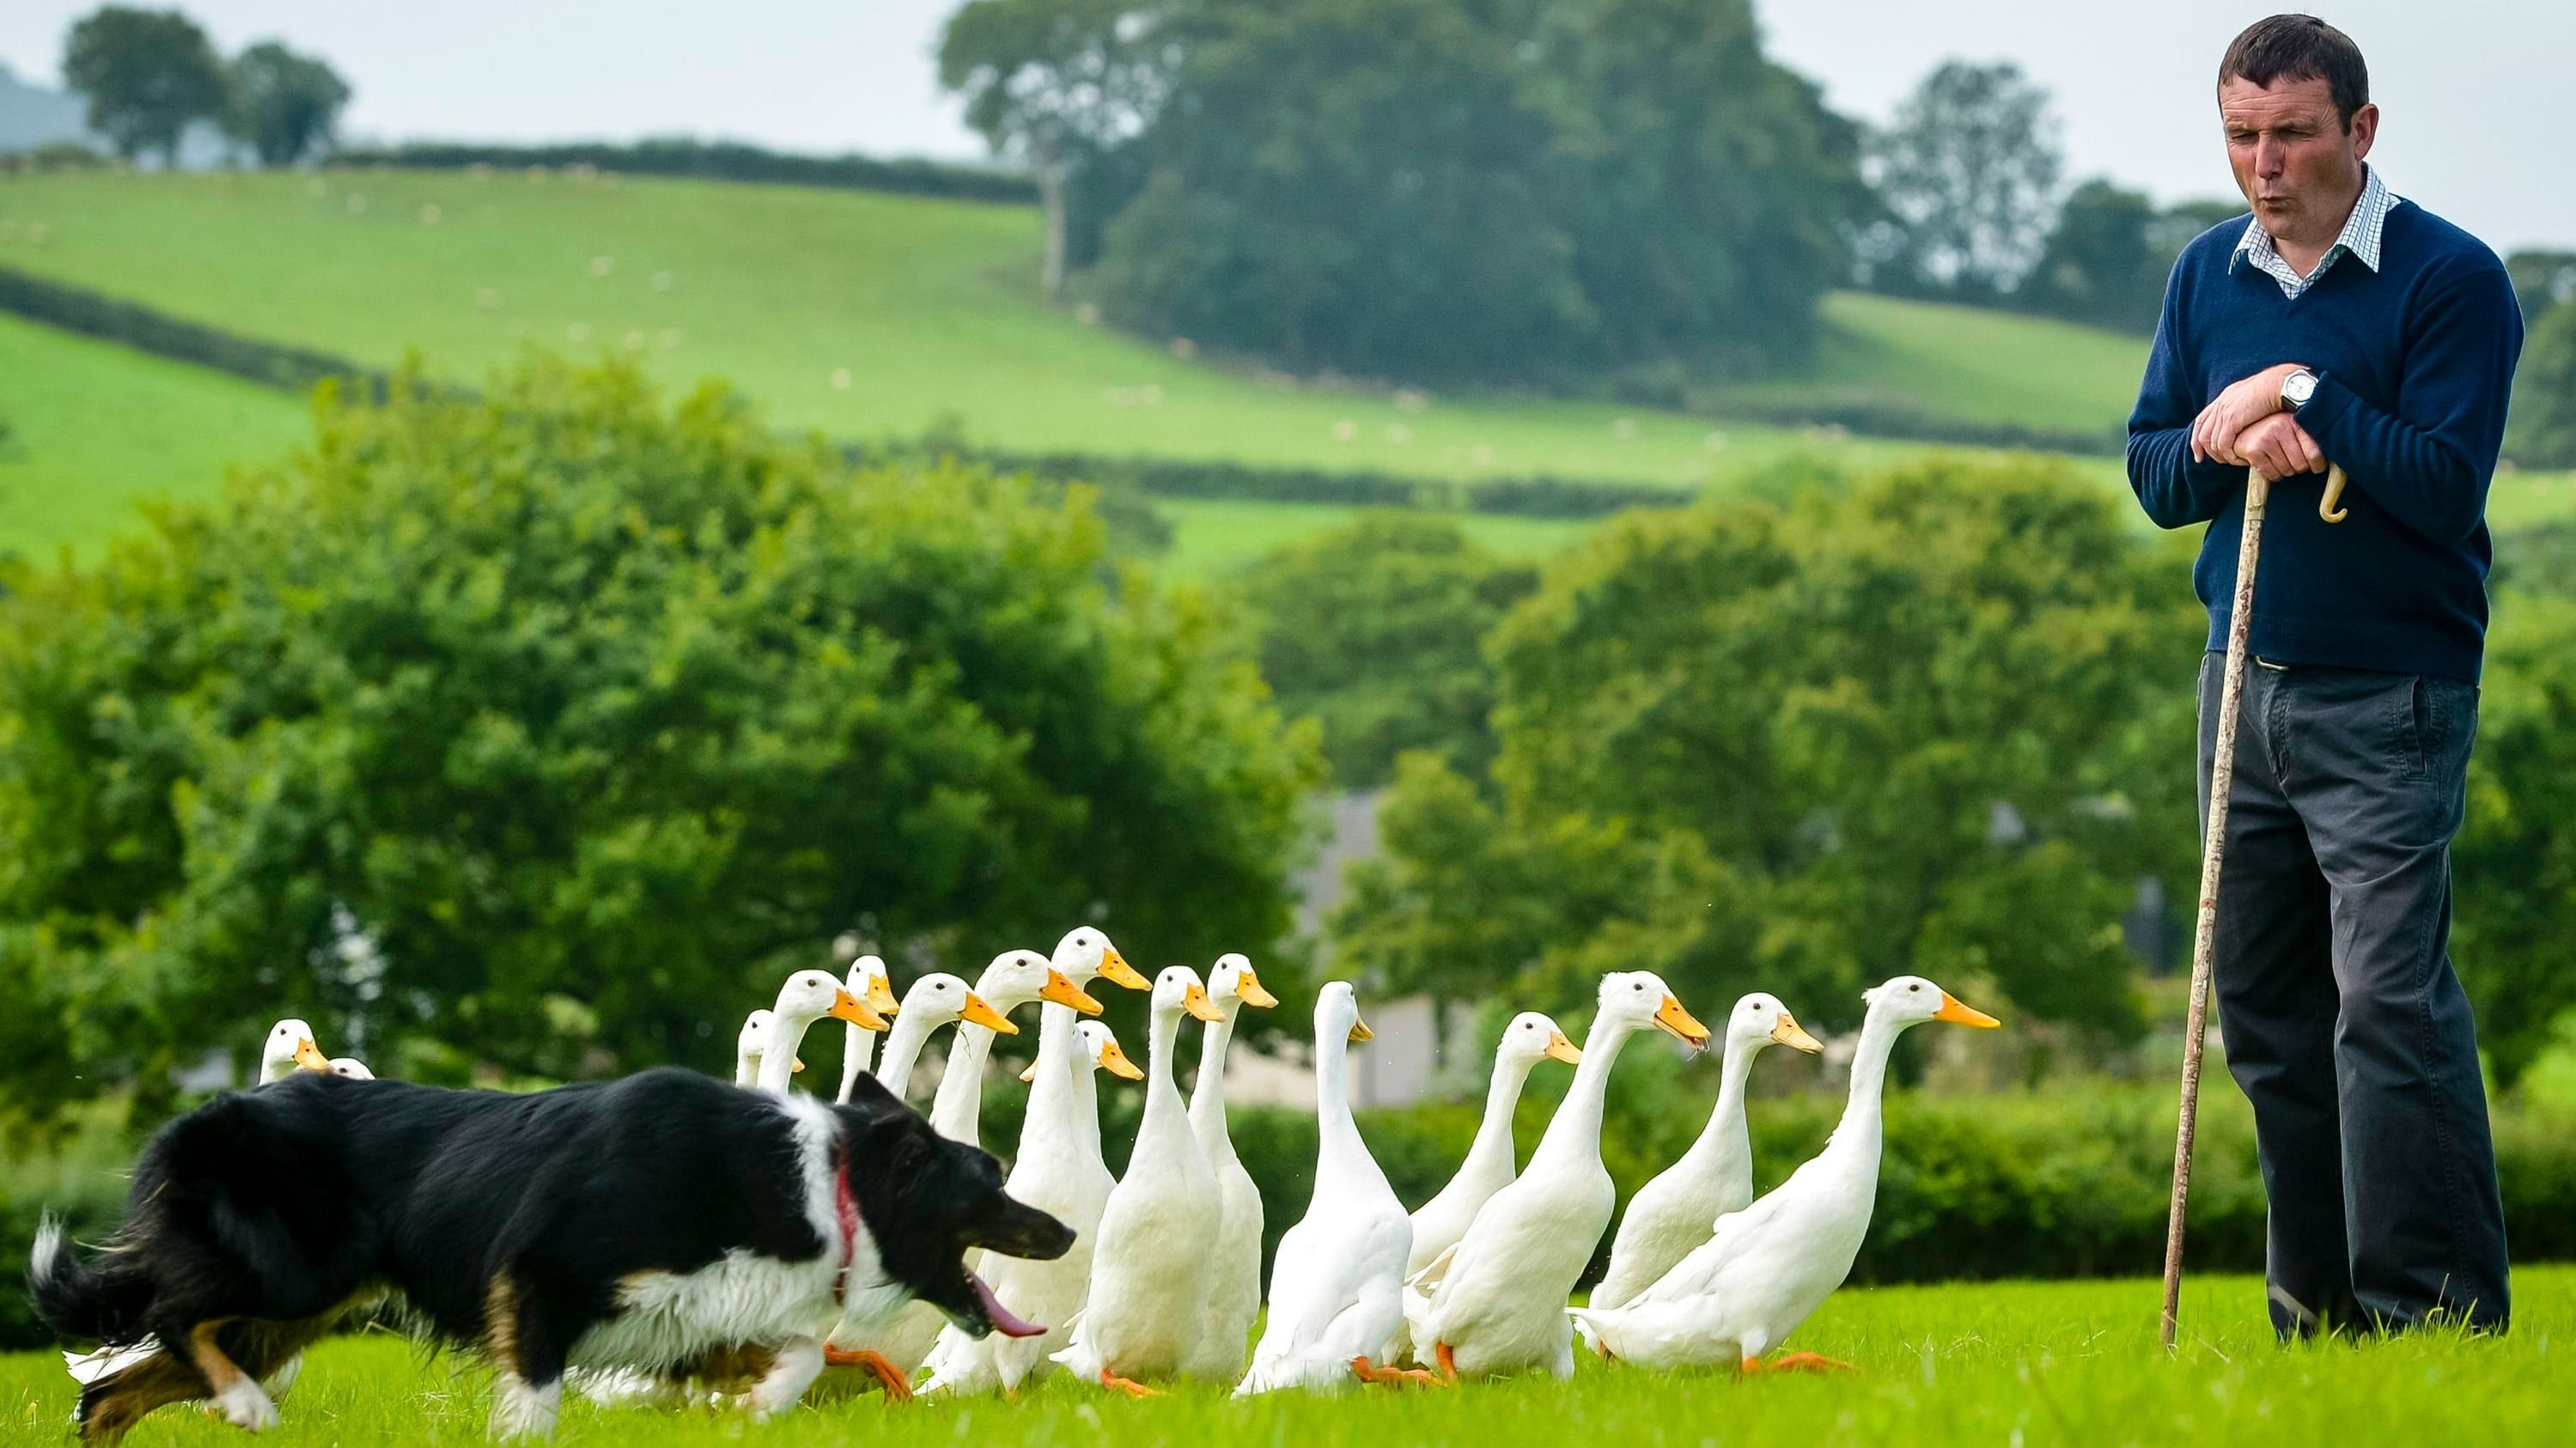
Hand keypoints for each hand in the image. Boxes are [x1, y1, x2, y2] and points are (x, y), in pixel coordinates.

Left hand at [2190, 363, 2305, 463]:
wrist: (2280, 385)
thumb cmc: (2276, 390)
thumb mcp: (2254, 396)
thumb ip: (2245, 406)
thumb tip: (2246, 418)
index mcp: (2224, 398)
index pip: (2201, 421)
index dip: (2196, 438)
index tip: (2199, 453)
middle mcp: (2220, 405)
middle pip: (2202, 433)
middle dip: (2202, 449)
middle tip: (2204, 460)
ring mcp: (2224, 413)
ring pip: (2212, 442)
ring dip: (2219, 454)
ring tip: (2230, 460)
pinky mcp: (2231, 421)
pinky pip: (2223, 444)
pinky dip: (2229, 454)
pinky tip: (2238, 459)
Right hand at [2223, 412, 2324, 480]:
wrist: (2244, 426)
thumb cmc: (2275, 430)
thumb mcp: (2294, 426)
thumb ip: (2310, 437)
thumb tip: (2332, 456)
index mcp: (2295, 421)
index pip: (2314, 453)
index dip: (2318, 465)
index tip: (2317, 466)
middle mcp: (2280, 428)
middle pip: (2301, 465)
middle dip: (2300, 467)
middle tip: (2295, 461)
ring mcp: (2265, 439)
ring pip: (2287, 471)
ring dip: (2287, 471)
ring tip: (2282, 460)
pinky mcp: (2253, 451)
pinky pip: (2272, 474)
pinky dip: (2274, 475)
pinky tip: (2272, 464)